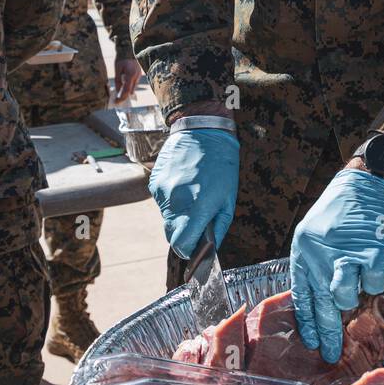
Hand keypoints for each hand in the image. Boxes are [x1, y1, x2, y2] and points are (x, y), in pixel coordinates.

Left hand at [114, 57, 141, 103]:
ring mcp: (139, 75)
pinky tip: (124, 89)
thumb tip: (118, 90)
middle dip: (124, 97)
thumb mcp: (117, 69)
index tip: (117, 101)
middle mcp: (136, 76)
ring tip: (120, 96)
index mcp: (130, 74)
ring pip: (133, 88)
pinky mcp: (139, 74)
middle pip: (131, 91)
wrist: (128, 50)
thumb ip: (118, 80)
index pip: (126, 89)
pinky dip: (129, 87)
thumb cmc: (121, 59)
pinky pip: (134, 83)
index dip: (122, 97)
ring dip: (127, 92)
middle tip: (117, 101)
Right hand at [148, 129, 238, 257]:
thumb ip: (218, 228)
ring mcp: (162, 193)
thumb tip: (210, 248)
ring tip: (192, 196)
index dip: (188, 250)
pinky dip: (171, 201)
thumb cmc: (221, 167)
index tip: (194, 248)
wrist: (202, 133)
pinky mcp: (154, 184)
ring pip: (166, 218)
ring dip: (177, 215)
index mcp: (196, 209)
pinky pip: (161, 202)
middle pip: (171, 235)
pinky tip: (183, 185)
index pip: (181, 245)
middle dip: (183, 235)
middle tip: (196, 222)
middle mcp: (175, 203)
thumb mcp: (228, 200)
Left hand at [290, 168, 383, 363]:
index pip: (302, 295)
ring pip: (345, 297)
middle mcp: (320, 254)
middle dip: (327, 334)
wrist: (366, 182)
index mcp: (303, 251)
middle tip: (330, 354)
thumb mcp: (316, 235)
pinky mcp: (372, 253)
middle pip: (322, 304)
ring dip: (352, 297)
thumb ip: (316, 266)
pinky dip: (374, 280)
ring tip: (357, 281)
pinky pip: (373, 284)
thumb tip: (323, 303)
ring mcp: (346, 254)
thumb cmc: (342, 211)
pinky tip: (373, 266)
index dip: (307, 322)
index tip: (311, 342)